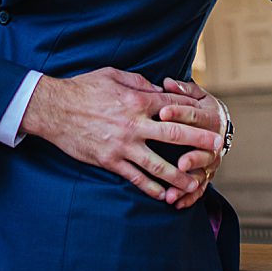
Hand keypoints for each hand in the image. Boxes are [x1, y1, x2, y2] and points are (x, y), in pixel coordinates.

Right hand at [20, 68, 223, 202]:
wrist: (54, 110)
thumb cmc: (83, 88)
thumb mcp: (112, 74)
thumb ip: (138, 82)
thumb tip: (159, 88)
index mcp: (137, 99)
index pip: (172, 106)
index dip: (192, 112)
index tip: (207, 118)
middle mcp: (134, 124)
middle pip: (174, 134)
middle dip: (198, 141)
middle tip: (217, 148)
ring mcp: (123, 145)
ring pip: (158, 164)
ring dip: (179, 175)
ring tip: (195, 184)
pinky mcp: (110, 161)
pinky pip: (135, 177)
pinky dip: (151, 187)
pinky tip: (163, 195)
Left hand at [159, 78, 229, 209]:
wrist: (219, 124)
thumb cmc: (200, 106)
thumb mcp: (196, 94)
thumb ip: (182, 90)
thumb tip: (167, 82)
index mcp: (211, 116)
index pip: (193, 114)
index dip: (178, 113)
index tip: (162, 113)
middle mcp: (215, 140)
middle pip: (204, 149)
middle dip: (192, 156)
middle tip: (180, 163)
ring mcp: (211, 159)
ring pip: (201, 173)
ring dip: (188, 183)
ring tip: (172, 192)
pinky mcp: (206, 173)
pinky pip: (199, 188)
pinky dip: (189, 197)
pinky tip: (175, 203)